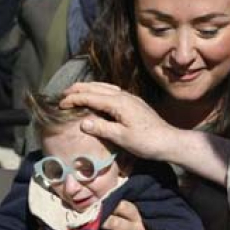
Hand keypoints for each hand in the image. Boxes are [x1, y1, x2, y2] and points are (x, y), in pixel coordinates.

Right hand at [61, 82, 178, 161]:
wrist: (169, 141)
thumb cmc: (147, 142)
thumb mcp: (122, 138)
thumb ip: (102, 128)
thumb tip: (83, 122)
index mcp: (119, 103)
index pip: (91, 97)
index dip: (74, 99)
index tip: (60, 104)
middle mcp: (124, 96)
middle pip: (97, 87)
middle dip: (79, 89)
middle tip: (63, 93)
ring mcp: (131, 98)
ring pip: (106, 87)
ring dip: (90, 88)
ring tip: (77, 91)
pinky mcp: (135, 103)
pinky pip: (114, 91)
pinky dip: (101, 91)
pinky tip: (100, 96)